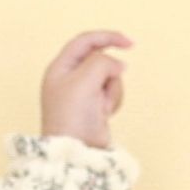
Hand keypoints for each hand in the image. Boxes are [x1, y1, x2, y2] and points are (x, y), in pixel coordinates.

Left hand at [40, 28, 131, 147]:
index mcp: (59, 68)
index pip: (85, 41)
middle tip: (103, 90)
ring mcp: (82, 93)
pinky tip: (104, 115)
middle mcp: (69, 78)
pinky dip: (112, 101)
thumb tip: (118, 66)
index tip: (129, 44)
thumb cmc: (72, 117)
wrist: (76, 152)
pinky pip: (112, 93)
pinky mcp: (94, 106)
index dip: (108, 37)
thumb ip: (102, 62)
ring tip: (100, 108)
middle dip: (108, 74)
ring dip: (111, 91)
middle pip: (100, 60)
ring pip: (110, 77)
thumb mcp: (85, 80)